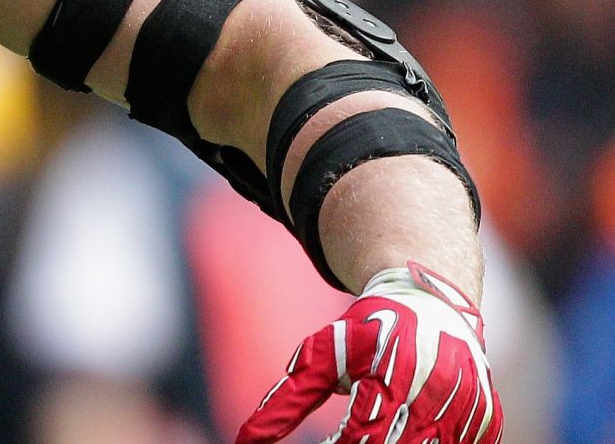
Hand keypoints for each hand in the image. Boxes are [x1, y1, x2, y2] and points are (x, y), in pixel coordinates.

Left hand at [237, 261, 499, 443]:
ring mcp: (465, 411)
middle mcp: (432, 398)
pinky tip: (413, 436)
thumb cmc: (367, 331)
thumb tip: (246, 440)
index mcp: (389, 381)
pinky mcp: (487, 419)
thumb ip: (286, 400)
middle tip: (351, 441)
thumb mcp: (322, 357)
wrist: (431, 303)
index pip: (360, 439)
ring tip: (376, 436)